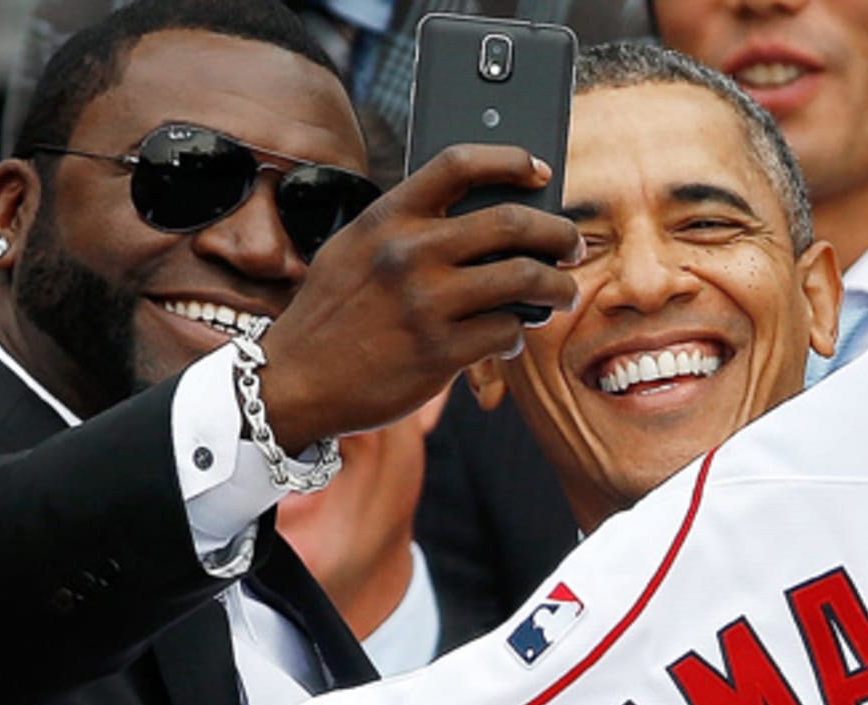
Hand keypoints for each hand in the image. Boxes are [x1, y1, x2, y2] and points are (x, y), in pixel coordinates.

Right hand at [261, 143, 582, 450]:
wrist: (294, 382)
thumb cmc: (331, 317)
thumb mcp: (353, 252)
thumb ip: (405, 231)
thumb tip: (481, 225)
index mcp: (387, 217)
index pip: (460, 164)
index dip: (512, 160)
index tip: (542, 173)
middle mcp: (409, 253)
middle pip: (512, 222)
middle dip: (558, 234)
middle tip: (572, 246)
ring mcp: (427, 304)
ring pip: (525, 280)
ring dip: (557, 288)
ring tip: (562, 295)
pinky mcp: (440, 354)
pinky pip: (507, 333)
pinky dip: (517, 336)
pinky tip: (509, 339)